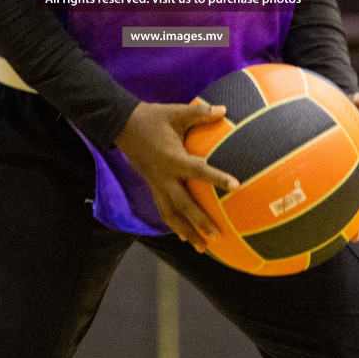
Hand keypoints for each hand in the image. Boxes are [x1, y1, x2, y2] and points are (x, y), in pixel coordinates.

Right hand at [115, 101, 238, 252]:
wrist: (123, 126)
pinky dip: (174, 225)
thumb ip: (201, 112)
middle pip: (183, 204)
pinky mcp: (152, 187)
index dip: (217, 178)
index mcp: (173, 158)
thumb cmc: (153, 117)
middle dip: (199, 221)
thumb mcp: (176, 112)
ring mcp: (157, 184)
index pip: (199, 170)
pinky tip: (185, 236)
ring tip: (203, 248)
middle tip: (217, 235)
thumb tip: (225, 109)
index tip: (236, 185)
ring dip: (187, 232)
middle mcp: (165, 176)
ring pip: (171, 214)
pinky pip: (163, 210)